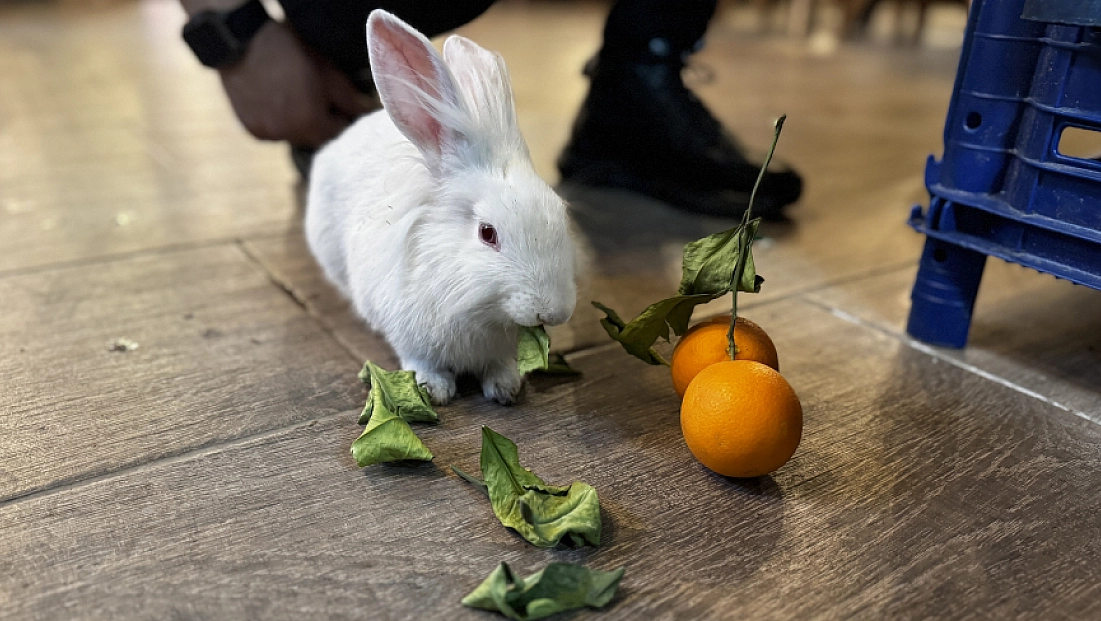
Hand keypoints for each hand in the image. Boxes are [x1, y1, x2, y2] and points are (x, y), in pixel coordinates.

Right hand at [218, 20, 373, 147]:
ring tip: (296, 98)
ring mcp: (268, 134)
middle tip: (319, 100)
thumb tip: (367, 113)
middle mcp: (288, 135)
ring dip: (300, 125)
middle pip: (316, 139)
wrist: (242, 42)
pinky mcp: (251, 130)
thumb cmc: (289, 52)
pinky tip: (277, 102)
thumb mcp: (326, 71)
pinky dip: (279, 123)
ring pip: (294, 137)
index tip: (342, 108)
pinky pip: (274, 133)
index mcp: (310, 123)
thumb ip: (349, 99)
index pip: (338, 136)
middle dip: (322, 124)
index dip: (343, 121)